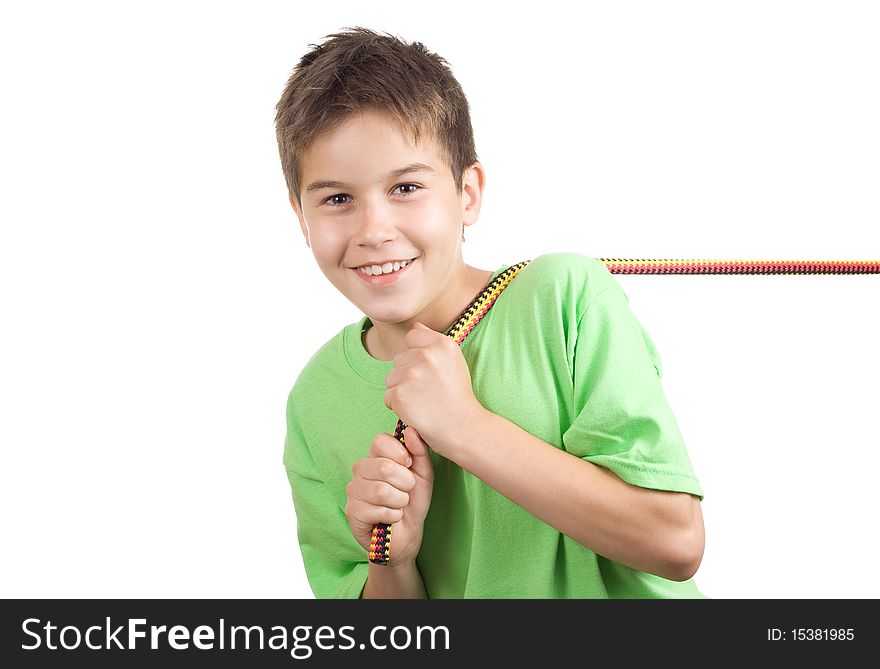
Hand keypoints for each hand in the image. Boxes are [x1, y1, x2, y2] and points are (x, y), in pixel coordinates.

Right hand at [345, 426, 433, 565]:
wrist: (407, 535)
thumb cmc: (413, 502)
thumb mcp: (423, 474)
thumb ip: (419, 451)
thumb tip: (411, 429)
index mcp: (375, 456)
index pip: (380, 441)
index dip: (400, 454)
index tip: (409, 466)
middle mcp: (360, 470)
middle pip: (383, 467)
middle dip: (405, 483)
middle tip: (406, 491)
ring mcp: (353, 490)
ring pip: (382, 491)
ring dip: (400, 501)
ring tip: (399, 505)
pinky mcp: (352, 511)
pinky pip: (379, 510)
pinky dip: (393, 515)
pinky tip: (391, 517)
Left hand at [383, 322, 483, 457]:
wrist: (462, 427)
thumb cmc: (457, 396)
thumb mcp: (454, 361)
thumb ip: (433, 341)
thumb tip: (414, 326)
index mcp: (442, 344)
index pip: (412, 337)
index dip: (418, 355)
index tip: (431, 371)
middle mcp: (426, 356)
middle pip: (399, 360)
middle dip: (408, 375)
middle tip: (429, 391)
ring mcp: (411, 375)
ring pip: (391, 378)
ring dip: (401, 391)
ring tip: (423, 401)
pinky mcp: (399, 395)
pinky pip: (388, 397)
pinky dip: (398, 407)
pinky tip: (416, 411)